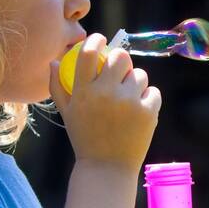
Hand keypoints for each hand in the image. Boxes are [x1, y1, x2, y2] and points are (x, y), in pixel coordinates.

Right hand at [49, 33, 160, 171]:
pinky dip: (148, 99)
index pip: (89, 53)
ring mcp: (129, 102)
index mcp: (84, 92)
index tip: (100, 40)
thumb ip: (58, 86)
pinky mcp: (148, 112)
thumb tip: (55, 61)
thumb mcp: (67, 114)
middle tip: (120, 70)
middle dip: (121, 60)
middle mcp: (106, 93)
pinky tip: (139, 111)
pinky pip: (153, 91)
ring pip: (140, 74)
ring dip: (135, 82)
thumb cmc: (85, 138)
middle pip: (120, 57)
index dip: (95, 41)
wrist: (107, 168)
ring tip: (128, 99)